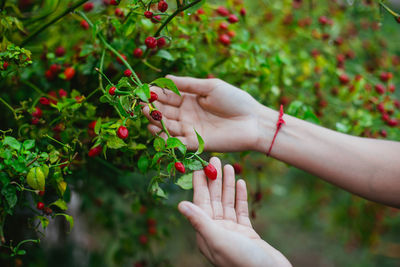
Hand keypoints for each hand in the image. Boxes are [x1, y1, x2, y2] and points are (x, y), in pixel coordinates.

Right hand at [144, 75, 274, 151]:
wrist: (253, 121)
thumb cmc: (235, 100)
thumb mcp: (211, 87)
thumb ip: (188, 85)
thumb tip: (166, 77)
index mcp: (190, 100)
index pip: (169, 97)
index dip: (157, 94)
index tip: (145, 90)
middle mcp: (187, 115)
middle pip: (165, 112)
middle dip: (153, 108)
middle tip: (143, 104)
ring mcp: (191, 130)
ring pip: (168, 127)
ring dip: (156, 121)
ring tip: (147, 114)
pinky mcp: (196, 144)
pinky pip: (177, 142)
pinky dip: (165, 138)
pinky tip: (156, 130)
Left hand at [178, 157, 291, 266]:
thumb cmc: (242, 261)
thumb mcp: (218, 239)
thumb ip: (200, 221)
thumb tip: (180, 205)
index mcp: (205, 233)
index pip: (200, 203)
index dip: (199, 183)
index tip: (198, 165)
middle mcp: (216, 231)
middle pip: (213, 200)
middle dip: (213, 179)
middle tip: (214, 159)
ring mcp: (231, 232)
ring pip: (227, 203)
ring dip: (227, 185)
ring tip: (227, 166)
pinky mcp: (246, 233)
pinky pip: (240, 210)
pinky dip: (240, 196)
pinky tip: (240, 182)